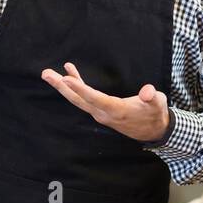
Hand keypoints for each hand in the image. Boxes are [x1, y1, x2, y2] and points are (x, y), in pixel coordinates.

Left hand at [41, 62, 170, 143]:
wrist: (154, 130)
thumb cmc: (155, 113)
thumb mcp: (157, 103)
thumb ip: (152, 97)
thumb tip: (148, 92)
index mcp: (116, 110)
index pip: (94, 98)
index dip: (79, 88)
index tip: (65, 78)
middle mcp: (103, 113)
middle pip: (78, 99)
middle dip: (61, 86)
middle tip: (45, 74)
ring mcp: (99, 113)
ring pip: (78, 99)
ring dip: (63, 86)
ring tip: (48, 73)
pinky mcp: (100, 110)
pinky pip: (84, 98)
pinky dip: (77, 85)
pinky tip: (70, 72)